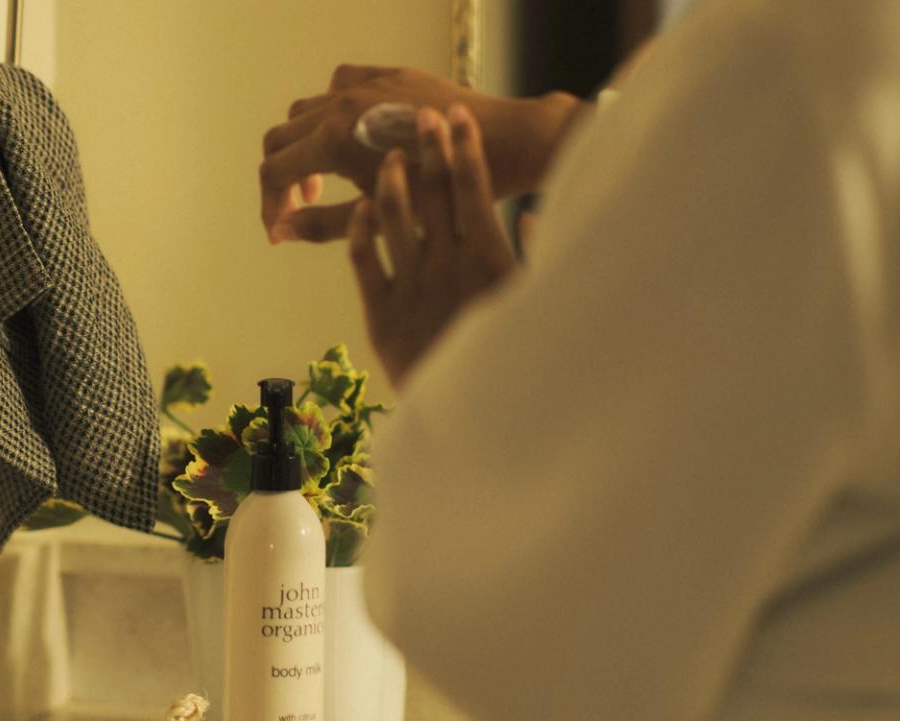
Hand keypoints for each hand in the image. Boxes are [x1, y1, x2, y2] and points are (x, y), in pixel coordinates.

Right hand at [260, 65, 579, 242]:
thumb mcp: (381, 216)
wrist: (504, 144)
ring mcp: (365, 84)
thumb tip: (281, 232)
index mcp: (336, 140)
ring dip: (304, 145)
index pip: (273, 171)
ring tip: (326, 175)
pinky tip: (352, 134)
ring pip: (305, 110)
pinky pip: (339, 84)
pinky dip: (331, 111)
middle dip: (281, 177)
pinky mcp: (388, 73)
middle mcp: (342, 104)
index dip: (269, 205)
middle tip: (301, 205)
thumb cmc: (447, 194)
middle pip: (280, 138)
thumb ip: (324, 223)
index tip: (279, 229)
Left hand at [349, 105, 515, 387]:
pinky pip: (363, 261)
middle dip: (428, 149)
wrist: (477, 425)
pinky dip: (360, 229)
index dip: (464, 150)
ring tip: (391, 155)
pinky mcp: (381, 317)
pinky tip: (361, 208)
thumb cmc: (517, 367)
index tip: (458, 117)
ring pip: (394, 218)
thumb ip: (531, 257)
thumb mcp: (538, 308)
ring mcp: (412, 290)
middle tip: (421, 116)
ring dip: (392, 180)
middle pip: (434, 194)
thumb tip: (526, 215)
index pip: (474, 190)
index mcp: (490, 262)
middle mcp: (448, 269)